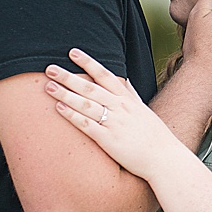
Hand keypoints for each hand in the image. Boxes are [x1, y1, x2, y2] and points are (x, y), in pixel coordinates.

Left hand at [44, 48, 184, 181]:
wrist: (164, 158)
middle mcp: (120, 108)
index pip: (105, 75)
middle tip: (50, 68)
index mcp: (127, 99)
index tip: (72, 52)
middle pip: (90, 88)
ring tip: (48, 86)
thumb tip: (124, 79)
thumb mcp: (143, 109)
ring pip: (85, 104)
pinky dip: (72, 116)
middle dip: (68, 77)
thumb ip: (131, 94)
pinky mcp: (108, 140)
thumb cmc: (153, 135)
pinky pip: (86, 125)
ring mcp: (114, 123)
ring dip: (65, 94)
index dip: (88, 62)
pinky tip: (59, 108)